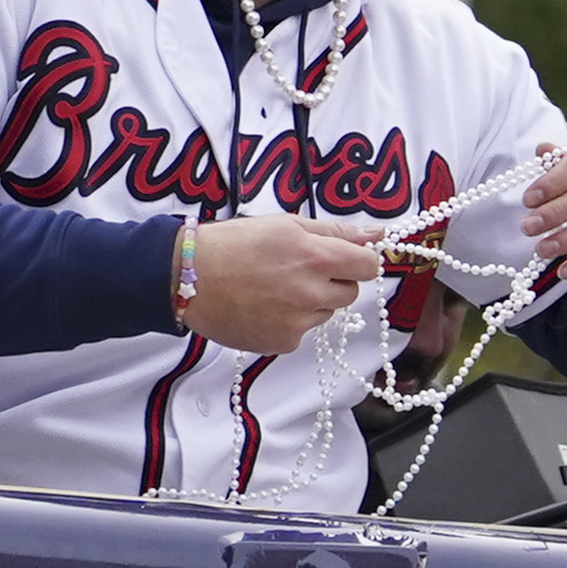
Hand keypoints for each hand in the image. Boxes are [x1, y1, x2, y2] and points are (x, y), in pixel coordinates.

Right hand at [170, 210, 382, 351]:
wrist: (189, 278)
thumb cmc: (233, 243)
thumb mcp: (285, 225)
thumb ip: (335, 231)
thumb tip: (378, 234)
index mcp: (317, 257)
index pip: (368, 265)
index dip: (357, 260)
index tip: (342, 258)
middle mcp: (313, 293)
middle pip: (350, 292)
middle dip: (333, 281)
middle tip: (299, 270)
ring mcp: (299, 322)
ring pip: (326, 313)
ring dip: (312, 301)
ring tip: (275, 287)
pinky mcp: (283, 343)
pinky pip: (303, 331)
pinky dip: (290, 321)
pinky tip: (264, 306)